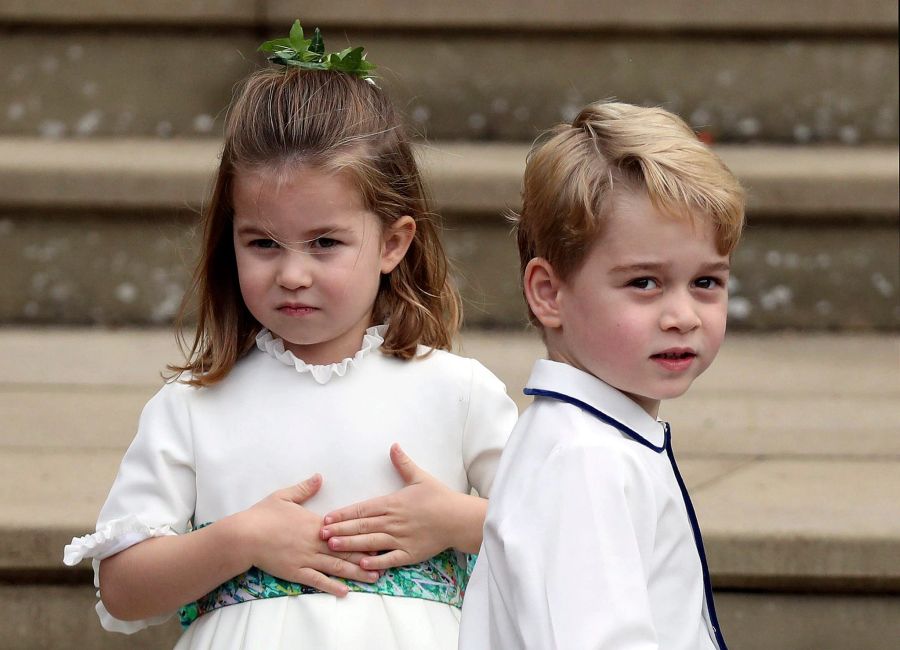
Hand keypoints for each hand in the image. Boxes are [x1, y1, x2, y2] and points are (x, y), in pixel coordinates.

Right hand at [238, 474, 379, 596]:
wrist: (244, 536)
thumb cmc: (263, 514)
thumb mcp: (284, 496)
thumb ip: (305, 488)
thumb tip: (319, 477)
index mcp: (315, 524)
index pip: (344, 530)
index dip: (362, 534)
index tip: (380, 535)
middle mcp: (315, 542)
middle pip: (345, 550)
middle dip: (367, 556)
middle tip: (387, 560)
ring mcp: (306, 559)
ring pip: (336, 567)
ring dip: (356, 573)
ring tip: (374, 577)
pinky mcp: (295, 572)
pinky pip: (317, 581)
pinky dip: (332, 586)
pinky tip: (345, 592)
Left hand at [320, 444, 484, 569]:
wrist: (458, 518)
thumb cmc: (439, 497)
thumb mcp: (420, 477)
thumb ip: (403, 463)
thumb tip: (393, 445)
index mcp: (393, 503)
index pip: (362, 509)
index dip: (343, 513)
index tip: (327, 517)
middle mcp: (393, 521)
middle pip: (362, 526)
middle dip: (340, 529)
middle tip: (320, 534)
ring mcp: (401, 539)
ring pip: (371, 542)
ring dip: (351, 544)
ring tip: (333, 546)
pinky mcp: (410, 553)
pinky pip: (390, 559)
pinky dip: (376, 562)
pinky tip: (362, 563)